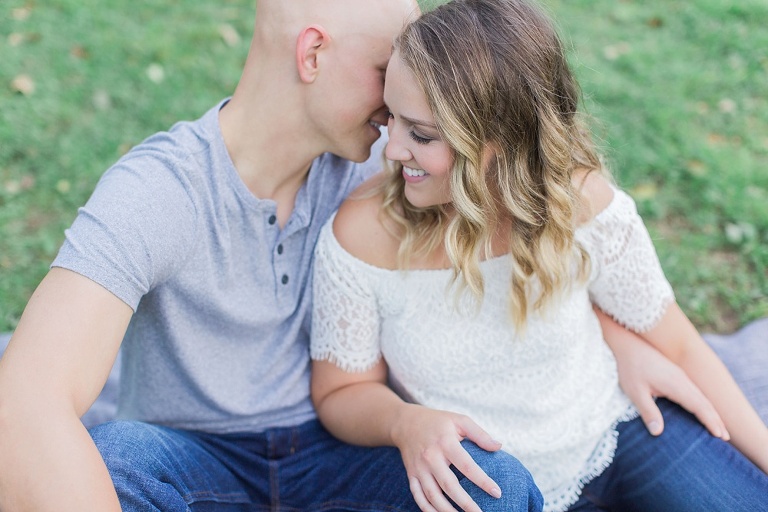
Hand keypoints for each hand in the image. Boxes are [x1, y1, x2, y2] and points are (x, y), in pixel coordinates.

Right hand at [392, 404, 502, 511]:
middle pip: (449, 485)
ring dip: (447, 511)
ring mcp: (419, 468)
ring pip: (433, 495)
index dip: (482, 481)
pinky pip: (418, 496)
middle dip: (466, 503)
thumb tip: (499, 446)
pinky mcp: (411, 475)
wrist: (405, 422)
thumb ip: (479, 434)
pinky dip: (428, 509)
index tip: (497, 493)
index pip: (466, 465)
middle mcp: (430, 457)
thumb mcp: (459, 420)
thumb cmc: (438, 422)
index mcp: (445, 442)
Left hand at [614, 329, 729, 440]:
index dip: (710, 421)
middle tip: (726, 438)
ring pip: (700, 396)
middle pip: (704, 402)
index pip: (699, 406)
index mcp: (676, 384)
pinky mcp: (675, 373)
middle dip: (716, 420)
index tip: (720, 436)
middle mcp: (682, 379)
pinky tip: (701, 410)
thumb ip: (648, 411)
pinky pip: (694, 391)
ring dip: (711, 412)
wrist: (627, 343)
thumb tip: (658, 433)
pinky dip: (702, 404)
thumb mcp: (635, 391)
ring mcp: (680, 375)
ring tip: (719, 428)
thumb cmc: (629, 367)